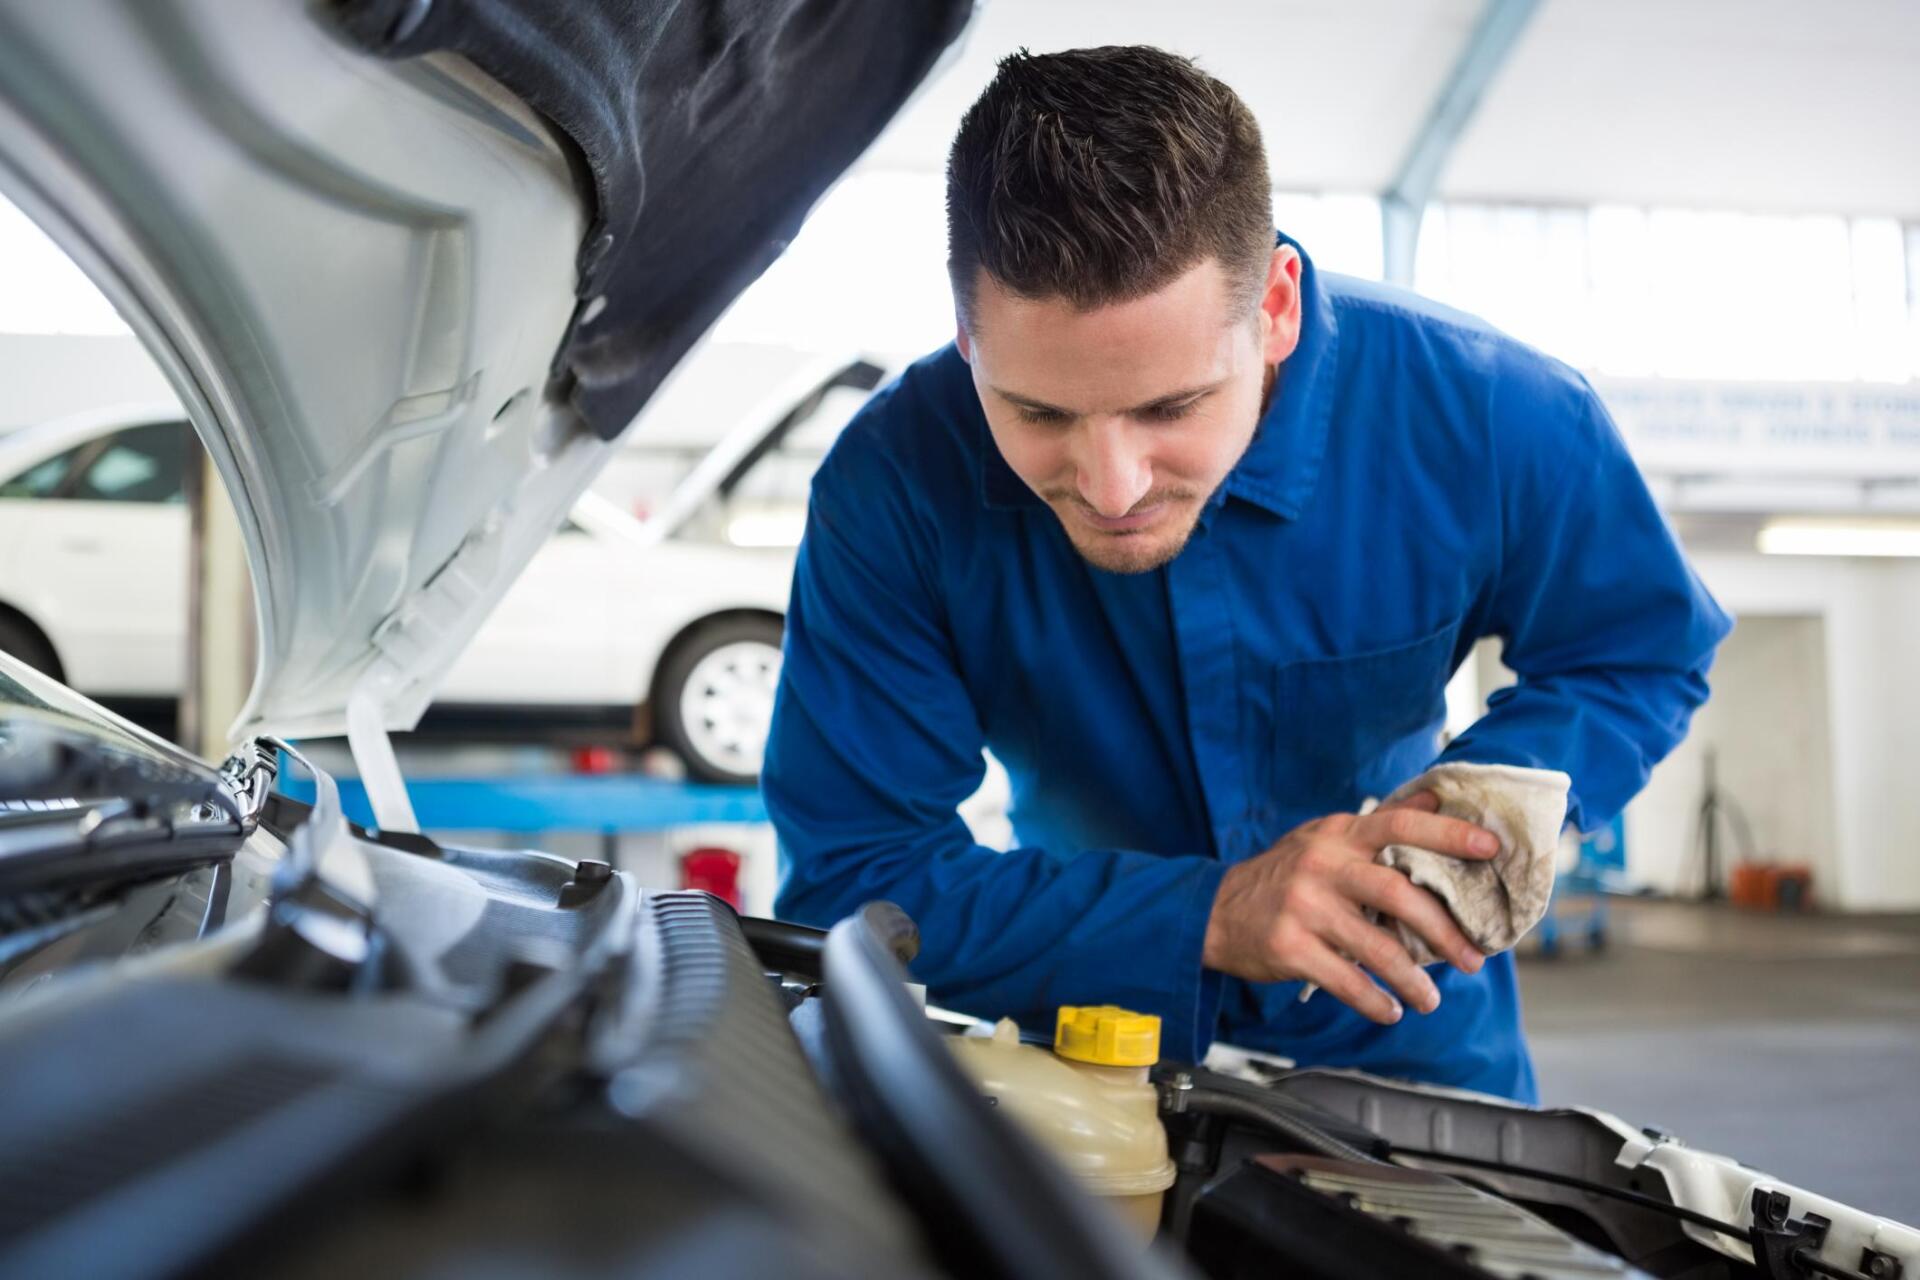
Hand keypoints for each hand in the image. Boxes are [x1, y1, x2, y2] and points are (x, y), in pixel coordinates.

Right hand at [1201, 792, 1496, 1023]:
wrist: (1217, 909)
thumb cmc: (1286, 874)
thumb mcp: (1327, 837)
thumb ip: (1380, 823)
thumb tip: (1435, 797)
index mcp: (1339, 835)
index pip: (1400, 824)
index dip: (1447, 835)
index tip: (1491, 849)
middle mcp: (1323, 865)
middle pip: (1397, 893)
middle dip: (1443, 930)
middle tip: (1472, 959)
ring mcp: (1304, 906)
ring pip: (1376, 946)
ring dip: (1412, 979)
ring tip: (1432, 1000)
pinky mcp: (1289, 946)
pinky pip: (1344, 980)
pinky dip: (1374, 1001)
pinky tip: (1390, 1010)